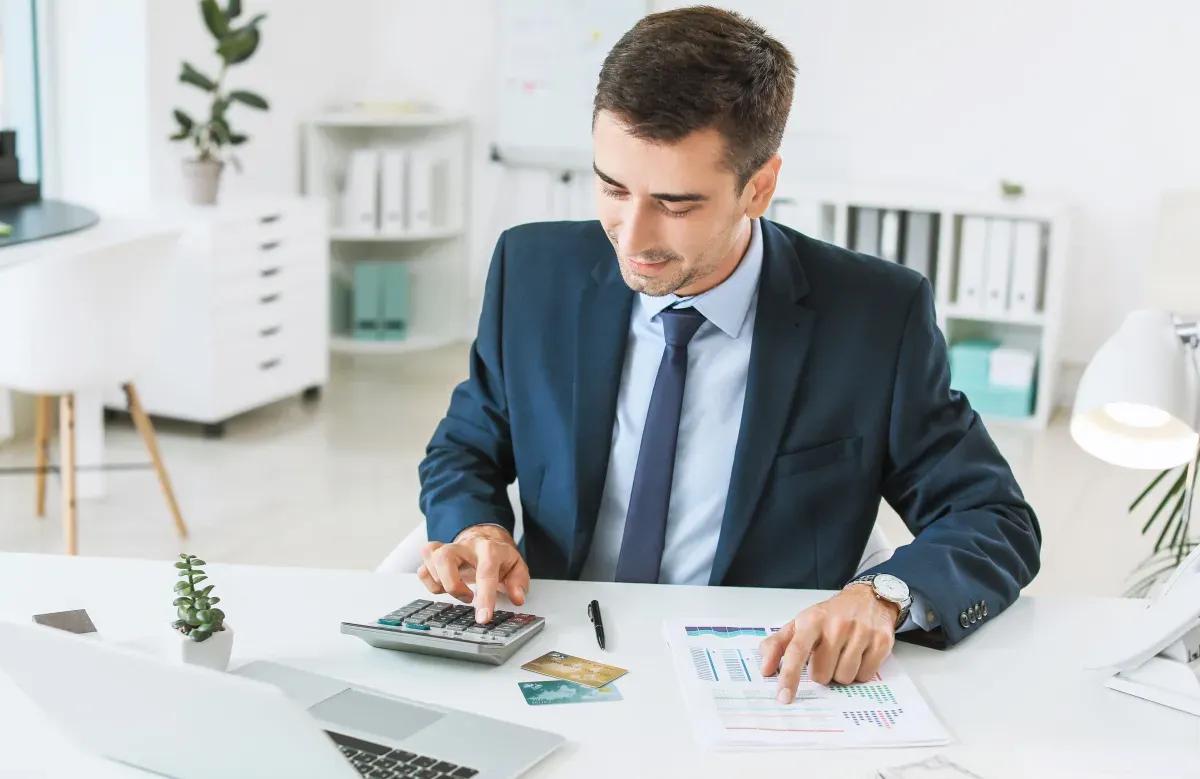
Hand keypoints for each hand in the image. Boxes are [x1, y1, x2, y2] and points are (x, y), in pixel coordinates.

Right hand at [417, 525, 529, 623]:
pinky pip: (422, 570)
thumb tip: (517, 598)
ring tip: (460, 591)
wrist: (485, 539)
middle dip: (453, 585)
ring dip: (441, 583)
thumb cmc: (499, 557)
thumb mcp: (516, 568)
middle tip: (468, 598)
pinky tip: (445, 587)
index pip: (485, 572)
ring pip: (431, 558)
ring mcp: (448, 549)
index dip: (484, 597)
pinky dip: (430, 584)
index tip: (483, 618)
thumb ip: (519, 583)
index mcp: (489, 549)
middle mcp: (465, 546)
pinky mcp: (435, 556)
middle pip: (445, 558)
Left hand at [759, 584, 898, 702]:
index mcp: (812, 620)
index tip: (784, 696)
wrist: (867, 599)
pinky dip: (859, 672)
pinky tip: (859, 655)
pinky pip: (865, 676)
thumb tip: (765, 669)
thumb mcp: (800, 624)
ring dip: (840, 673)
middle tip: (826, 657)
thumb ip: (778, 645)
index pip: (797, 651)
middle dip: (822, 672)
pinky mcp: (881, 642)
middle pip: (822, 674)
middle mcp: (837, 625)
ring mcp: (861, 632)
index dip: (789, 676)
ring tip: (843, 654)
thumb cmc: (830, 616)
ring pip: (844, 678)